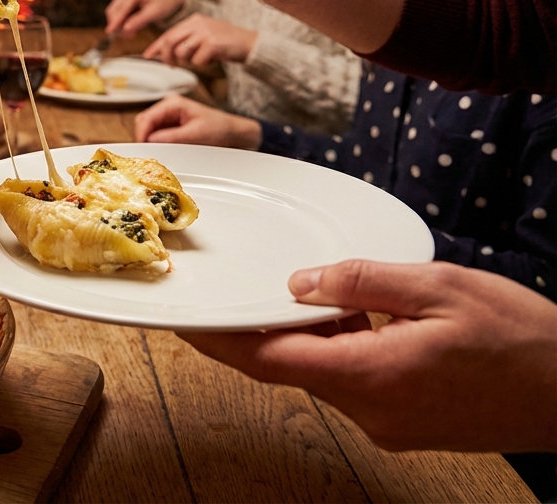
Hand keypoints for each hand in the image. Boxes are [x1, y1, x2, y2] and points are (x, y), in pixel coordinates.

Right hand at [106, 0, 188, 37]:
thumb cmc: (165, 4)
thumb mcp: (154, 13)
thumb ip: (139, 21)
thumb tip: (125, 28)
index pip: (120, 9)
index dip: (114, 22)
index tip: (108, 32)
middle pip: (113, 11)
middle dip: (118, 25)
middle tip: (131, 36)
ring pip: (114, 13)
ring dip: (120, 25)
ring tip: (133, 33)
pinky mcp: (124, 0)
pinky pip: (118, 14)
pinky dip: (123, 22)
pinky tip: (133, 27)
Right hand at [134, 94, 261, 147]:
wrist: (233, 134)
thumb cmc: (219, 129)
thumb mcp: (196, 134)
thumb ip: (172, 137)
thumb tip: (151, 141)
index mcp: (172, 103)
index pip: (146, 118)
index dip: (141, 135)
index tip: (141, 150)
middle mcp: (167, 108)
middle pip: (144, 124)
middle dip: (144, 139)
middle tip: (148, 155)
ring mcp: (168, 118)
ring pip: (148, 131)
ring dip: (150, 143)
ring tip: (158, 154)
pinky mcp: (170, 128)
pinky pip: (155, 137)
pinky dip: (156, 145)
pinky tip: (163, 152)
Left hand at [144, 14, 256, 66]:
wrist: (251, 44)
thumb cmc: (226, 43)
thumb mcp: (203, 37)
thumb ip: (184, 41)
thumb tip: (161, 53)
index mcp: (194, 20)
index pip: (169, 33)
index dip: (156, 45)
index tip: (147, 55)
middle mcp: (198, 23)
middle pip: (170, 41)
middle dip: (167, 56)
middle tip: (171, 65)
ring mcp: (205, 33)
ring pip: (182, 52)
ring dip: (189, 61)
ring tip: (202, 58)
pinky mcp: (213, 44)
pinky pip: (197, 60)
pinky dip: (203, 64)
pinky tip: (213, 59)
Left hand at [181, 261, 556, 452]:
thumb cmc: (522, 341)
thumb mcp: (439, 288)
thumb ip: (361, 282)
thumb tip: (301, 282)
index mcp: (368, 376)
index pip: (265, 360)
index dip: (217, 338)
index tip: (184, 320)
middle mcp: (368, 410)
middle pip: (287, 367)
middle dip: (258, 330)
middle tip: (235, 292)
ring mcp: (386, 423)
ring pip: (321, 373)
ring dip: (309, 337)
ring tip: (320, 296)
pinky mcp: (403, 424)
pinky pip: (352, 383)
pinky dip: (342, 351)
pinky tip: (362, 321)